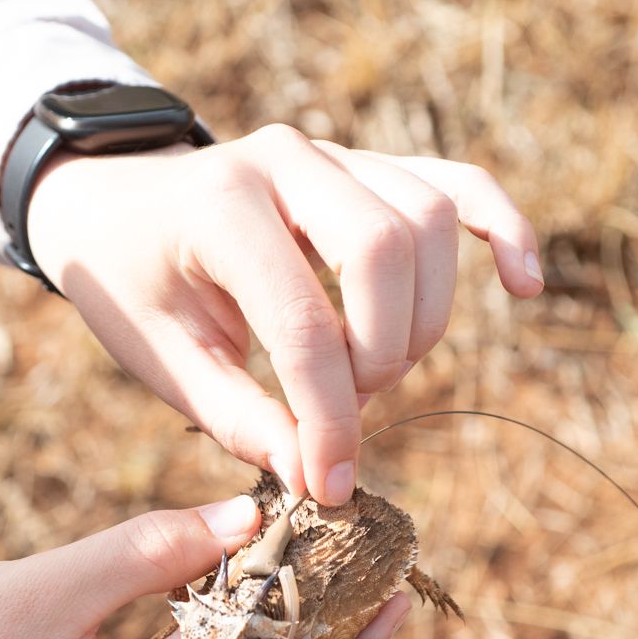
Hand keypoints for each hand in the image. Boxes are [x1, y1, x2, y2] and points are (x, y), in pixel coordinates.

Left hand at [25, 125, 543, 504]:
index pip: (302, 318)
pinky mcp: (370, 170)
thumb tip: (315, 473)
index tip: (329, 482)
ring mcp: (336, 156)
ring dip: (421, 318)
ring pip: (431, 222)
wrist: (112, 204)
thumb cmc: (133, 284)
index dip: (328, 414)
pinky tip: (525, 287)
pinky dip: (503, 230)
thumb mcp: (160, 359)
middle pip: (388, 249)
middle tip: (343, 407)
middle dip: (379, 354)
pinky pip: (460, 185)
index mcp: (223, 205)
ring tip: (371, 372)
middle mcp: (288, 160)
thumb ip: (237, 417)